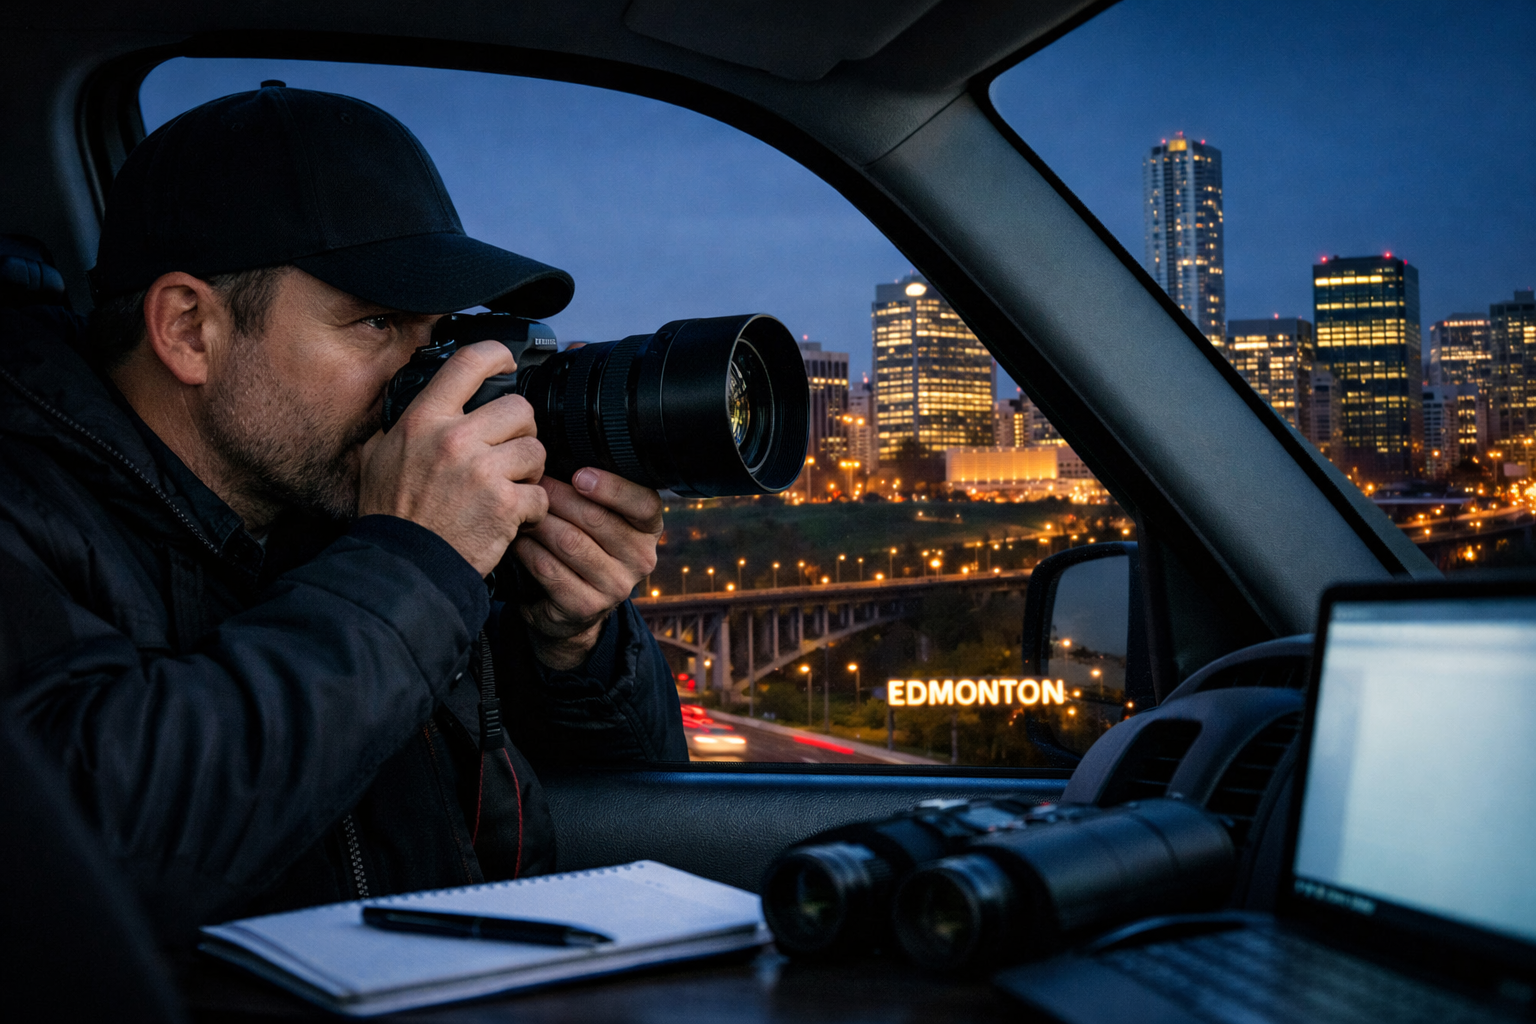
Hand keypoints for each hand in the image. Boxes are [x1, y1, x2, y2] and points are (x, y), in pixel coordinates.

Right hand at [357, 341, 547, 575]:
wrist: (403, 566)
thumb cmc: (390, 515)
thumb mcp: (376, 457)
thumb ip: (399, 427)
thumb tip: (407, 405)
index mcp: (424, 420)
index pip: (468, 364)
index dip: (496, 355)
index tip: (506, 362)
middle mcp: (454, 438)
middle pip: (518, 409)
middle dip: (521, 431)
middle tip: (509, 452)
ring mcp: (482, 471)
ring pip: (535, 450)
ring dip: (530, 471)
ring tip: (511, 487)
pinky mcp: (505, 504)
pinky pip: (540, 494)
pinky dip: (532, 510)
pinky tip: (512, 517)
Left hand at [513, 468, 663, 669]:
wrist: (570, 607)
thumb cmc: (582, 544)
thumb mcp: (598, 516)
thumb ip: (594, 490)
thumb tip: (564, 448)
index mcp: (648, 529)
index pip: (644, 503)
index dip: (612, 488)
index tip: (580, 475)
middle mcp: (641, 558)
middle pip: (598, 519)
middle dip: (559, 497)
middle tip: (532, 482)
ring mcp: (616, 587)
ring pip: (570, 543)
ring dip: (539, 521)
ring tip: (519, 505)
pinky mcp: (587, 607)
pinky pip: (550, 570)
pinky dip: (529, 550)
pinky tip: (517, 537)